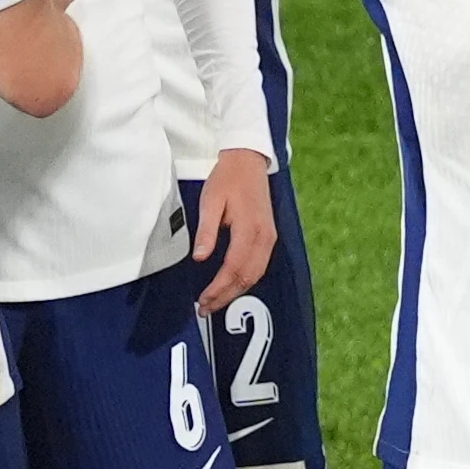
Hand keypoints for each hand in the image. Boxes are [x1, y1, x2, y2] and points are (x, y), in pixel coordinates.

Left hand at [191, 148, 277, 312]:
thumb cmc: (228, 178)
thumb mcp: (210, 201)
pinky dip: (245, 280)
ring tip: (216, 301)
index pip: (233, 269)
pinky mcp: (269, 236)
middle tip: (206, 308)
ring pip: (255, 275)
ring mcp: (269, 237)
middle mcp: (264, 237)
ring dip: (236, 291)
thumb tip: (200, 257)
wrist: (248, 161)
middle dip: (226, 296)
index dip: (218, 288)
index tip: (203, 299)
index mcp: (249, 229)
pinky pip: (260, 266)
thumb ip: (206, 231)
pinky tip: (231, 285)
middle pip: (247, 278)